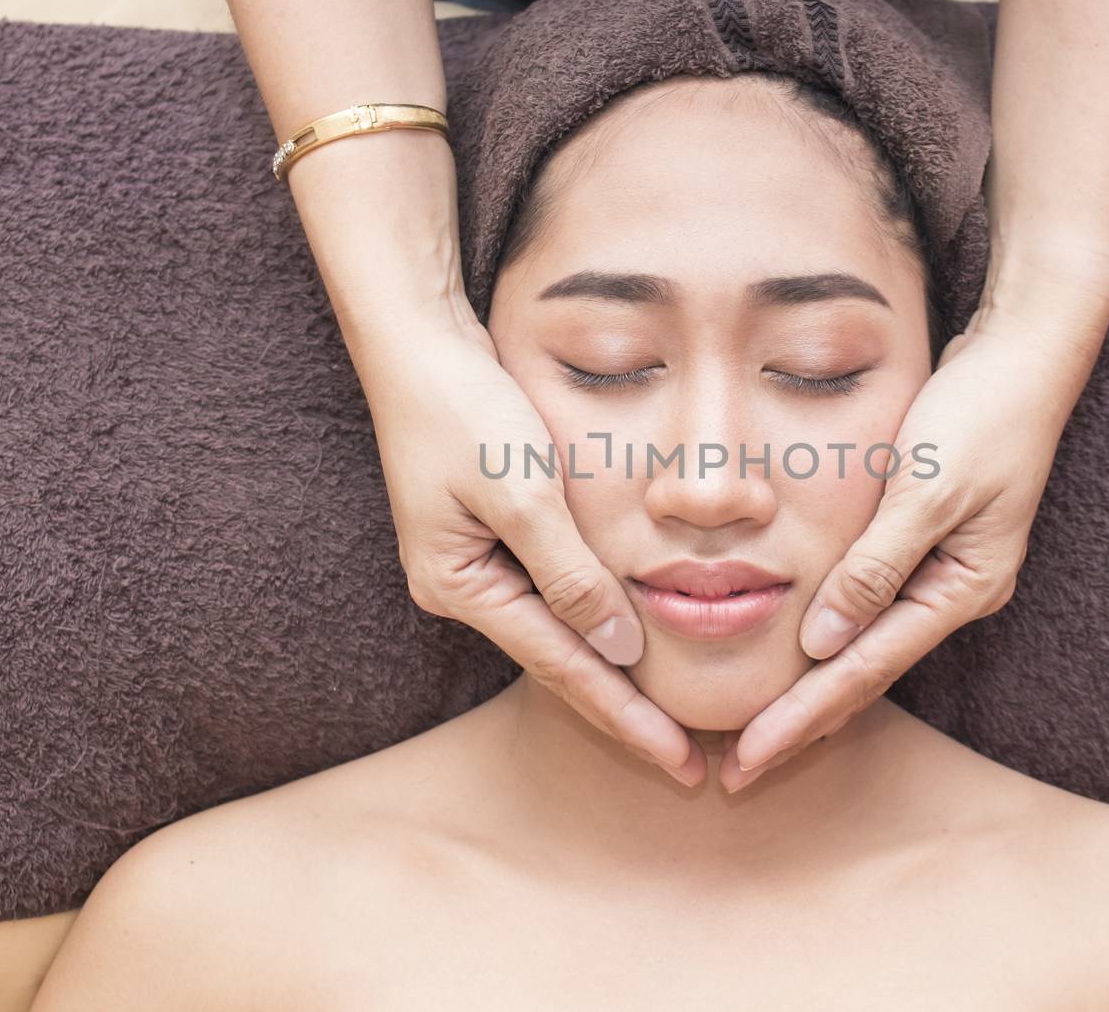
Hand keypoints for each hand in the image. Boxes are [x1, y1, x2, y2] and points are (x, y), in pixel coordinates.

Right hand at [351, 295, 706, 786]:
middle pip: (561, 665)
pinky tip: (633, 643)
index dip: (627, 717)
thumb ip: (570, 574)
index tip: (681, 761)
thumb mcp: (524, 492)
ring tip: (671, 722)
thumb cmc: (466, 410)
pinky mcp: (491, 535)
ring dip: (614, 673)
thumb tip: (619, 650)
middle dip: (625, 714)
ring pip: (560, 633)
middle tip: (690, 764)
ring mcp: (476, 565)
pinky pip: (553, 594)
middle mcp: (464, 590)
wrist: (418, 345)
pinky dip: (597, 621)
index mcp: (461, 588)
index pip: (564, 668)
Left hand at [722, 304, 1098, 791]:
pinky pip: (869, 606)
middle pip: (864, 675)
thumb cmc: (980, 415)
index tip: (748, 757)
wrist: (1025, 357)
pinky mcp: (928, 543)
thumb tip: (824, 643)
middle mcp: (955, 593)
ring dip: (812, 690)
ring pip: (866, 647)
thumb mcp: (927, 489)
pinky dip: (830, 637)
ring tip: (756, 733)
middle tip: (736, 772)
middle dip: (800, 723)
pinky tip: (799, 657)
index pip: (865, 670)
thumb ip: (875, 565)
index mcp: (962, 589)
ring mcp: (944, 571)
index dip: (802, 717)